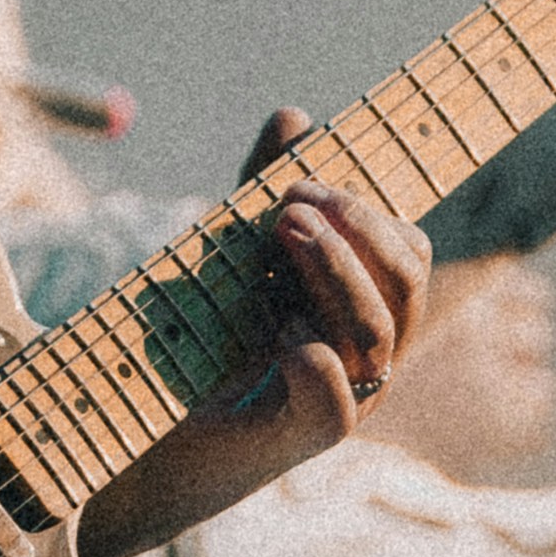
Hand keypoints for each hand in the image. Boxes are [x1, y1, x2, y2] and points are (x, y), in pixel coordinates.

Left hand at [222, 104, 428, 457]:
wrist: (147, 436)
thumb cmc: (200, 344)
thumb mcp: (232, 251)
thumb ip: (261, 188)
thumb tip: (295, 116)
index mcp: (364, 310)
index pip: (408, 249)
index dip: (365, 207)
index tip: (296, 180)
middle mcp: (368, 358)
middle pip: (407, 280)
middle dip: (357, 227)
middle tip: (291, 200)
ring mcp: (344, 401)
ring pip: (377, 331)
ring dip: (333, 269)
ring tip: (281, 231)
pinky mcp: (301, 440)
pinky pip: (336, 398)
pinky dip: (308, 351)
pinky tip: (271, 325)